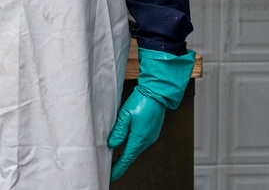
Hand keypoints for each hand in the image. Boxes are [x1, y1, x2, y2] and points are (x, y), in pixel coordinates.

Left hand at [108, 47, 195, 180]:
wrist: (157, 93)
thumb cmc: (142, 101)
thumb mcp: (126, 114)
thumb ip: (119, 130)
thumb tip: (112, 145)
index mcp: (139, 138)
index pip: (127, 158)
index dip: (118, 168)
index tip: (111, 176)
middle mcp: (146, 140)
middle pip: (131, 155)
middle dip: (121, 164)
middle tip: (110, 169)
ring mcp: (150, 137)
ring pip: (136, 149)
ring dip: (126, 155)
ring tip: (115, 161)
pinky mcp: (151, 132)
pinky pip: (140, 143)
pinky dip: (132, 147)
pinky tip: (126, 146)